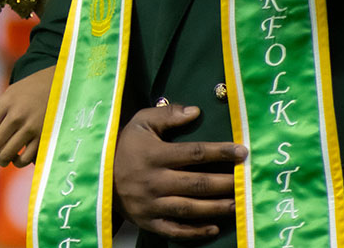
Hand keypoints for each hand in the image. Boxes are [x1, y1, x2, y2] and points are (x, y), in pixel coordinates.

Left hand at [0, 66, 53, 166]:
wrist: (61, 84)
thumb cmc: (30, 90)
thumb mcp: (8, 95)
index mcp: (5, 104)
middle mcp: (17, 117)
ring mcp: (32, 129)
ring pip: (7, 156)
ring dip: (2, 159)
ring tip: (3, 154)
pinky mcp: (45, 138)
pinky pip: (25, 160)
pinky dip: (18, 162)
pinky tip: (18, 155)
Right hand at [113, 104, 245, 239]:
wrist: (98, 175)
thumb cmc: (124, 146)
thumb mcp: (140, 123)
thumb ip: (167, 115)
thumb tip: (196, 111)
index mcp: (154, 154)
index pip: (193, 153)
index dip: (219, 152)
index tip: (242, 152)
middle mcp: (154, 181)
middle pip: (197, 183)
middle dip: (225, 182)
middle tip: (245, 181)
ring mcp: (152, 204)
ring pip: (190, 208)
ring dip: (217, 207)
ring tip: (238, 203)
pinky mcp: (150, 222)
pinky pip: (176, 230)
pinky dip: (196, 231)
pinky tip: (214, 227)